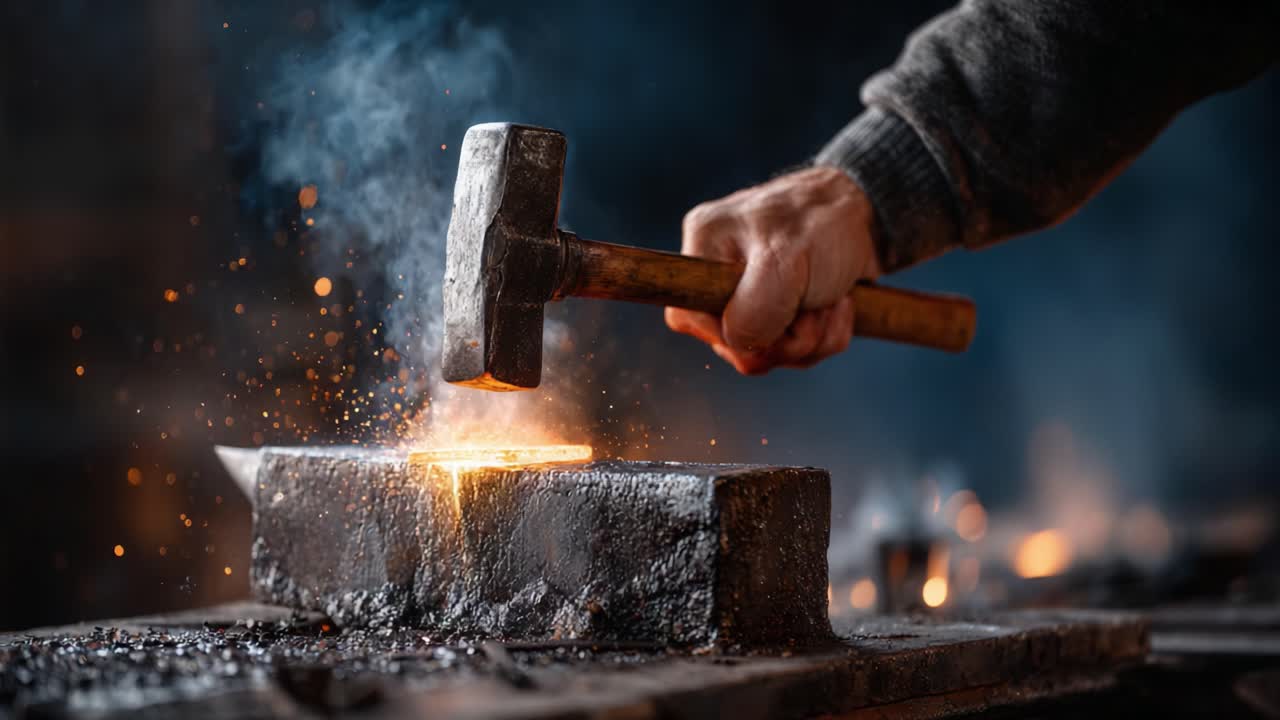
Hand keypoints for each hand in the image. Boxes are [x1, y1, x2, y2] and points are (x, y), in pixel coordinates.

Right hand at [665, 166, 881, 373]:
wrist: (875, 216)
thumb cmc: (826, 224)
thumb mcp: (785, 261)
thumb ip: (752, 311)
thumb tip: (739, 346)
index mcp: (705, 246)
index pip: (685, 316)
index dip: (728, 333)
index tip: (770, 313)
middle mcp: (719, 272)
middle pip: (732, 345)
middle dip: (785, 337)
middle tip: (813, 303)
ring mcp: (751, 296)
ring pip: (767, 354)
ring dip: (812, 337)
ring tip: (831, 299)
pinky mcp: (781, 312)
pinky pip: (793, 352)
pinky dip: (824, 335)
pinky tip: (838, 305)